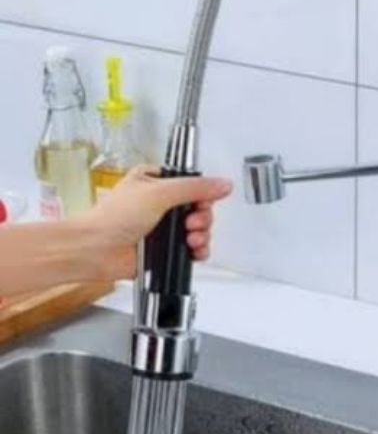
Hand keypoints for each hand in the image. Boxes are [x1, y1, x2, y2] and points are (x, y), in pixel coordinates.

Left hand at [79, 165, 232, 279]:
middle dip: (202, 218)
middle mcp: (161, 204)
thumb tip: (224, 184)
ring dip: (202, 235)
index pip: (193, 184)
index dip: (202, 195)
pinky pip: (193, 249)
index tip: (201, 203)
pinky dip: (198, 251)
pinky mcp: (165, 249)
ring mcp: (163, 228)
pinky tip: (194, 251)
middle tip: (192, 223)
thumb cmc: (114, 217)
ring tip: (191, 239)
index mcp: (156, 182)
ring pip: (199, 229)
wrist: (96, 250)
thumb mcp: (159, 192)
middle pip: (200, 208)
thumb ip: (195, 188)